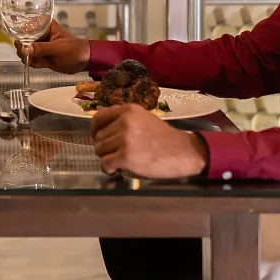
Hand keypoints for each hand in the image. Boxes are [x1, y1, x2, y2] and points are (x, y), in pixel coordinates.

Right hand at [27, 19, 90, 72]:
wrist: (84, 61)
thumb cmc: (74, 50)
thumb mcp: (58, 49)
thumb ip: (41, 48)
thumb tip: (25, 50)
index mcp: (44, 25)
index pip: (26, 28)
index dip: (22, 37)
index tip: (23, 47)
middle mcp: (39, 33)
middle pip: (22, 40)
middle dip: (23, 50)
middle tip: (29, 57)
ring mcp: (39, 45)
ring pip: (24, 50)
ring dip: (28, 58)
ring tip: (37, 62)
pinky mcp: (40, 55)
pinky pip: (30, 58)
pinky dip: (33, 63)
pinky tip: (41, 64)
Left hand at [91, 105, 208, 179]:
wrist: (183, 152)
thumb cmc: (163, 138)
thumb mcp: (143, 119)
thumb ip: (122, 118)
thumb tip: (99, 119)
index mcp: (129, 110)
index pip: (98, 117)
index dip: (95, 130)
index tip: (98, 138)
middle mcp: (125, 122)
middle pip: (98, 137)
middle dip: (105, 147)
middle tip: (116, 153)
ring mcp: (125, 139)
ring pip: (100, 150)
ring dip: (107, 158)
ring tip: (120, 161)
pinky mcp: (126, 157)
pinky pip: (105, 164)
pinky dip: (108, 169)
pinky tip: (117, 170)